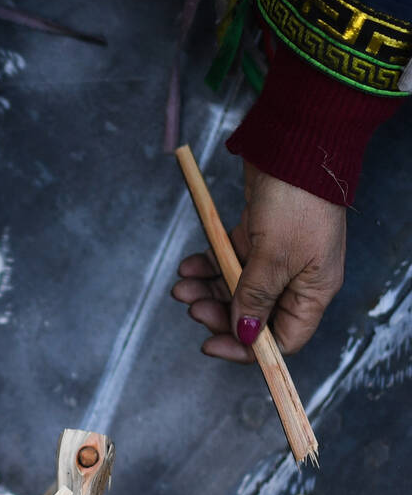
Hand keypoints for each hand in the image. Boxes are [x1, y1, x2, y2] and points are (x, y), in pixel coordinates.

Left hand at [171, 162, 345, 361]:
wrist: (294, 146)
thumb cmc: (296, 202)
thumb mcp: (275, 258)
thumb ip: (256, 299)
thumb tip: (246, 336)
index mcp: (313, 291)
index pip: (282, 339)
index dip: (247, 348)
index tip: (211, 344)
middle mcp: (296, 279)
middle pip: (253, 317)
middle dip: (218, 315)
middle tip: (192, 306)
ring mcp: (275, 259)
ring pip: (234, 291)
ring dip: (206, 291)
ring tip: (182, 285)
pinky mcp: (256, 239)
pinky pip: (227, 264)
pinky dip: (207, 267)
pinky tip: (188, 265)